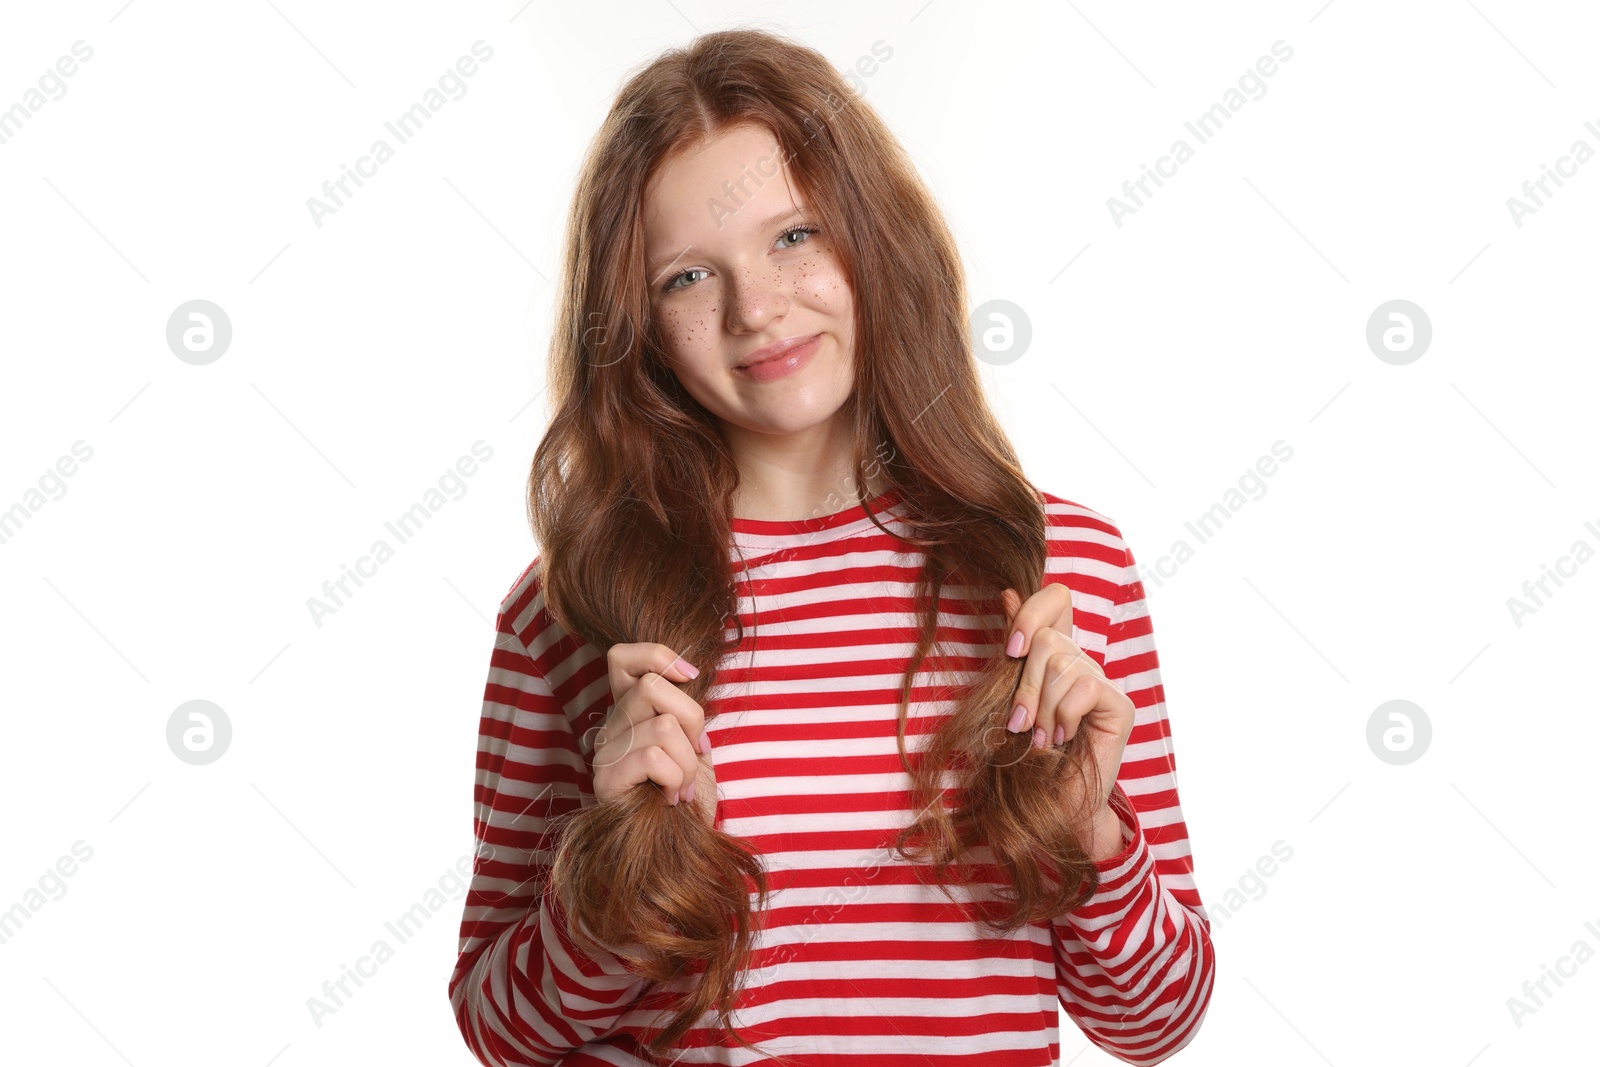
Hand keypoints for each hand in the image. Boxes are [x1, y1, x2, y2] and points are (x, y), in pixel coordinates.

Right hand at [589, 642, 716, 826]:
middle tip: (697, 753)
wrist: (677, 848)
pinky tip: (672, 799)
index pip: (622, 657)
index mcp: (630, 710)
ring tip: (684, 787)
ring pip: (662, 726)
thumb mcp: (692, 744)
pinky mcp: (606, 780)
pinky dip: (676, 780)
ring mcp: (605, 751)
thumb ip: (685, 712)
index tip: (691, 676)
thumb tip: (689, 676)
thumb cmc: (687, 795)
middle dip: (692, 719)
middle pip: (653, 685)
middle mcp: (612, 725)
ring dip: (688, 762)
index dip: (658, 655)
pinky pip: (654, 758)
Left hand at [1000, 584, 1134, 844]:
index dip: (1031, 613)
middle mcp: (1083, 663)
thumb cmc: (1027, 756)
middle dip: (1025, 685)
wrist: (1053, 804)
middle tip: (1020, 724)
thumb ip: (1016, 648)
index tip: (1010, 651)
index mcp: (1056, 656)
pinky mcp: (1120, 704)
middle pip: (1049, 639)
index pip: (1057, 599)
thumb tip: (1007, 593)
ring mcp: (1104, 682)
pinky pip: (1084, 687)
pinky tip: (1064, 738)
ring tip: (1041, 739)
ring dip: (1042, 709)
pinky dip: (1064, 716)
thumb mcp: (1011, 695)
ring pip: (1061, 665)